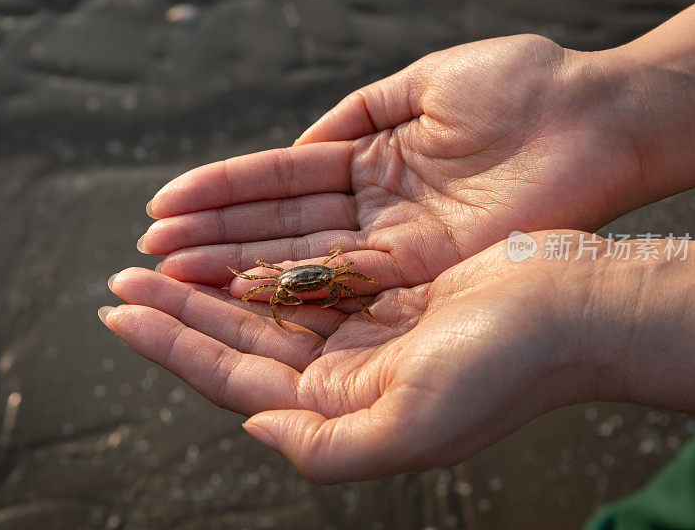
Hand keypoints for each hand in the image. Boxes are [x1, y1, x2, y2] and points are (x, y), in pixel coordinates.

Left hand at [99, 231, 602, 482]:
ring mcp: (365, 333)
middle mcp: (346, 376)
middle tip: (123, 279)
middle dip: (178, 311)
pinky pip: (308, 276)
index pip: (234, 379)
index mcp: (344, 412)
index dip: (172, 348)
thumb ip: (327, 447)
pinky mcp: (386, 293)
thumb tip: (252, 428)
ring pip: (267, 307)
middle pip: (240, 341)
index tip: (120, 315)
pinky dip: (268, 262)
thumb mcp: (413, 424)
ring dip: (214, 283)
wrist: (574, 310)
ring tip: (162, 258)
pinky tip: (238, 248)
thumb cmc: (505, 367)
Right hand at [140, 34, 640, 291]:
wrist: (593, 120)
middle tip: (147, 253)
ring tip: (170, 274)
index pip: (279, 178)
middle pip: (277, 225)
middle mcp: (373, 208)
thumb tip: (300, 146)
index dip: (221, 191)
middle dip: (211, 236)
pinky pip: (340, 276)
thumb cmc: (520, 87)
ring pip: (298, 258)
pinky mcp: (420, 270)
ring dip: (232, 265)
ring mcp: (394, 243)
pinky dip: (287, 281)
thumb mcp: (421, 83)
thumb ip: (354, 115)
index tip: (164, 205)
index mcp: (370, 157)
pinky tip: (233, 287)